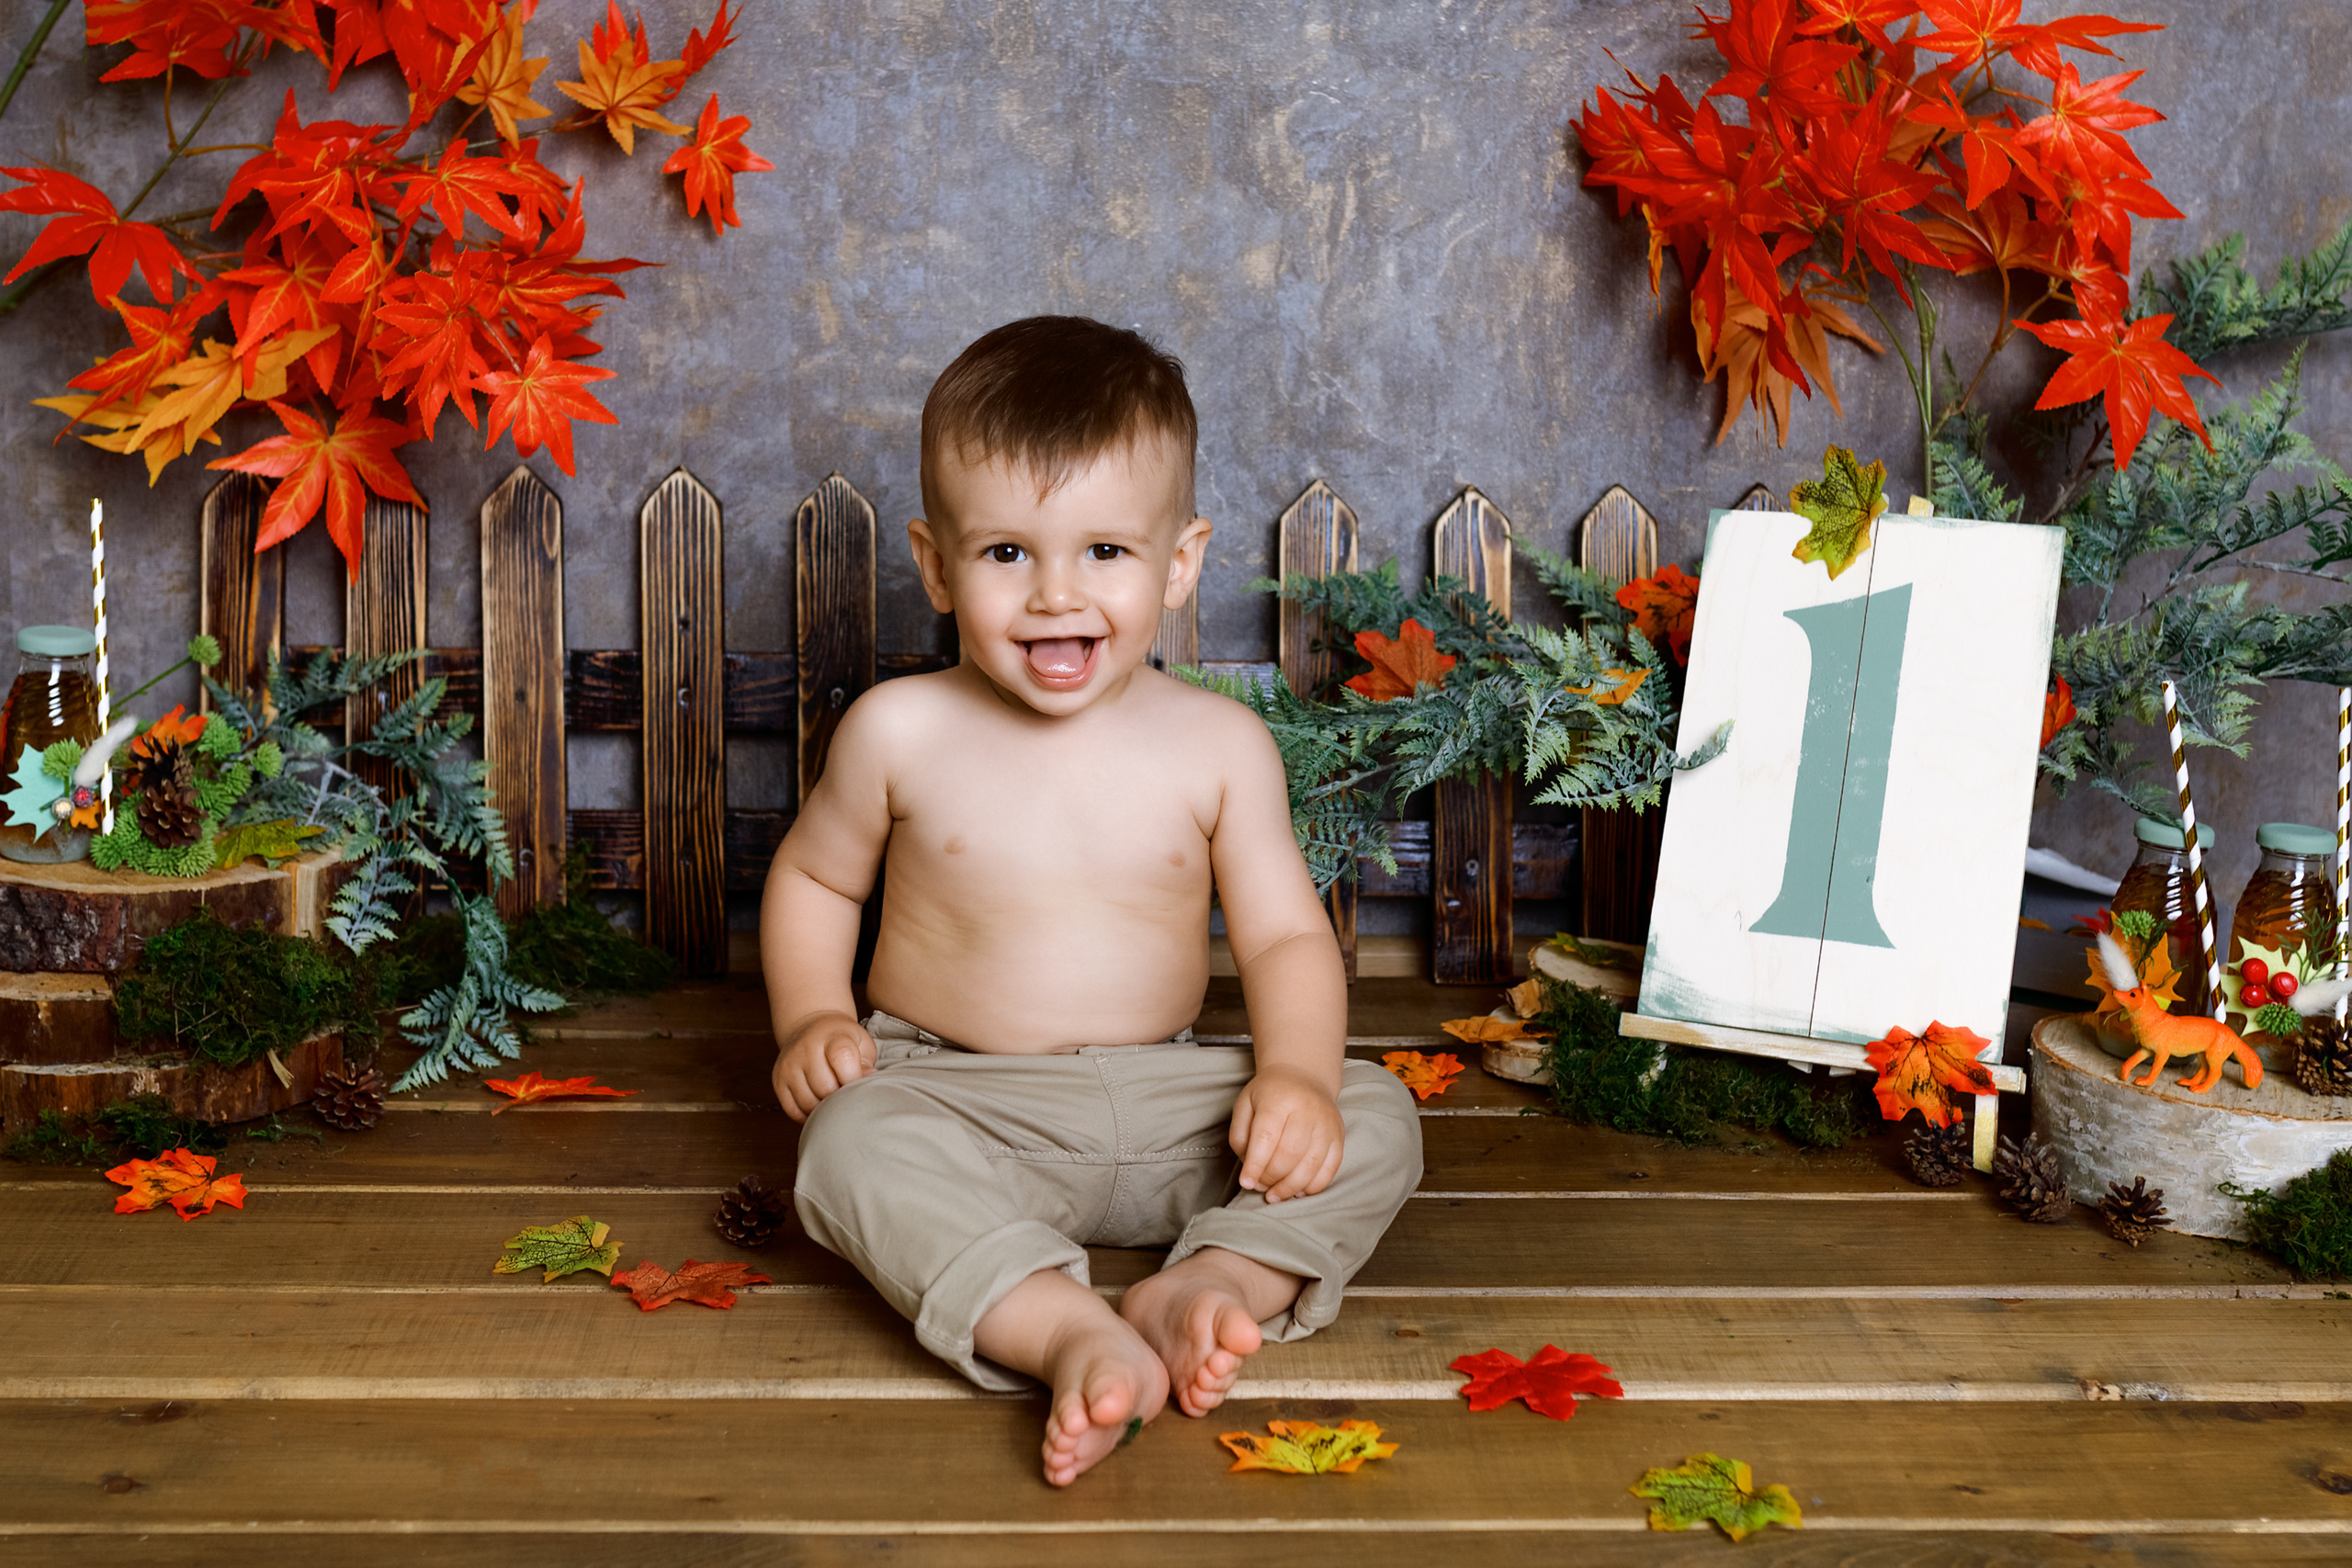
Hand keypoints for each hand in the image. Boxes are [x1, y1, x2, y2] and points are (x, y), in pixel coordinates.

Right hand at [773, 1011, 875, 1121]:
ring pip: (808, 1102)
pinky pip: (792, 1110)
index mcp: (832, 1037)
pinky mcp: (778, 1080)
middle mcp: (806, 1048)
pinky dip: (807, 1115)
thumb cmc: (842, 1041)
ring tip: (833, 1100)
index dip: (853, 1078)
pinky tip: (818, 1106)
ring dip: (824, 1109)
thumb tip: (867, 1078)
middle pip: (825, 1087)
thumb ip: (866, 1062)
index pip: (842, 1057)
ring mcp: (789, 1065)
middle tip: (846, 1095)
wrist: (811, 1029)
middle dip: (840, 1098)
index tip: (857, 1084)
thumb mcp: (862, 1044)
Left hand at [1228, 1066, 1343, 1202]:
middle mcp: (1308, 1110)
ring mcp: (1327, 1124)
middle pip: (1290, 1154)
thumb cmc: (1269, 1095)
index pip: (1266, 1138)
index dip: (1255, 1165)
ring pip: (1311, 1165)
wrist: (1303, 1076)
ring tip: (1275, 1195)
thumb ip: (1240, 1136)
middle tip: (1260, 1187)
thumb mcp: (1245, 1105)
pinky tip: (1297, 1191)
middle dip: (1272, 1177)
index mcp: (1279, 1099)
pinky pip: (1330, 1169)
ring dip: (1291, 1187)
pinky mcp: (1339, 1136)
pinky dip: (1313, 1186)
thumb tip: (1250, 1170)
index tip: (1246, 1182)